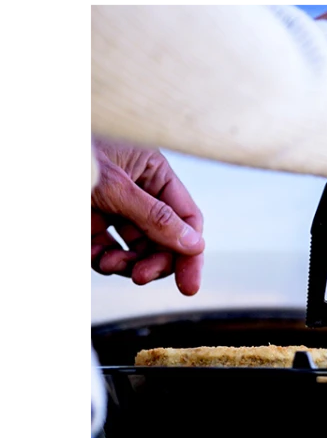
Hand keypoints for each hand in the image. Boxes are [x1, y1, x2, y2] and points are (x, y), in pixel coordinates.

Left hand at [88, 139, 205, 295]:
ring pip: (133, 248)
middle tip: (143, 278)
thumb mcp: (115, 186)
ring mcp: (110, 204)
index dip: (190, 251)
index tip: (188, 285)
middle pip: (162, 237)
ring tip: (109, 265)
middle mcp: (135, 188)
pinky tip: (95, 260)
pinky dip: (102, 260)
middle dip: (153, 261)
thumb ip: (155, 217)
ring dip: (126, 263)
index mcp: (151, 169)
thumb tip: (193, 245)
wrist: (22, 152)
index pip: (185, 216)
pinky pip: (104, 248)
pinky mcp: (87, 219)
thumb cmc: (78, 157)